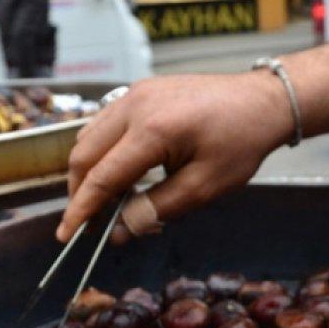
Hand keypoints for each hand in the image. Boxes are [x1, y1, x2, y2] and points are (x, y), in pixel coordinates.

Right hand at [58, 71, 293, 242]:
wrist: (262, 101)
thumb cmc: (241, 143)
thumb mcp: (204, 187)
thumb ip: (157, 209)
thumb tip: (119, 232)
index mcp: (153, 130)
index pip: (102, 177)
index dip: (81, 210)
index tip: (66, 236)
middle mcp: (135, 105)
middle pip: (84, 154)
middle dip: (79, 193)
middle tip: (87, 224)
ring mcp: (135, 93)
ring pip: (89, 136)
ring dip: (88, 171)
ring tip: (103, 203)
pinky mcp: (139, 91)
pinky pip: (104, 123)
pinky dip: (101, 151)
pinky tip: (117, 174)